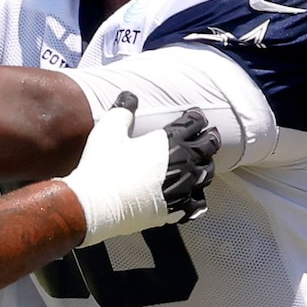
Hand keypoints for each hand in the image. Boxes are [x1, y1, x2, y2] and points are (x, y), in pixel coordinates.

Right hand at [62, 95, 219, 246]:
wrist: (96, 205)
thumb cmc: (101, 166)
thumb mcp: (109, 130)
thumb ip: (123, 111)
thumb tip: (129, 96)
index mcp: (170, 140)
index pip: (195, 122)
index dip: (195, 117)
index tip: (194, 117)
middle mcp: (182, 163)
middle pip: (209, 146)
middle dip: (209, 139)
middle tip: (208, 137)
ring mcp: (182, 188)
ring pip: (207, 174)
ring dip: (205, 166)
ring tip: (200, 165)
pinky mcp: (176, 209)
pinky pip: (198, 203)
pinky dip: (197, 197)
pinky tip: (192, 195)